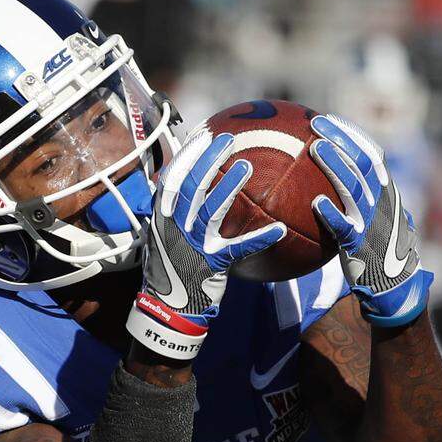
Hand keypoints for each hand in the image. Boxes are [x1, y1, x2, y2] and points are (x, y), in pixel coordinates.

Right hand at [126, 129, 285, 359]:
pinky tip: (279, 229)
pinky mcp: (211, 264)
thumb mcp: (164, 236)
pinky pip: (239, 249)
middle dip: (209, 159)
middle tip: (229, 140)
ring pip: (211, 211)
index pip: (173, 177)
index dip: (189, 154)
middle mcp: (174, 226)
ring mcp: (192, 245)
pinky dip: (260, 239)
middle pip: (192, 185)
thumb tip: (193, 184)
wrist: (166, 308)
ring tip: (247, 166)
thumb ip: (176, 212)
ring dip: (228, 186)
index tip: (205, 133)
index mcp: (163, 216)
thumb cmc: (170, 268)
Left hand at [308, 114, 432, 326]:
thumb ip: (362, 204)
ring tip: (315, 149)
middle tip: (315, 124)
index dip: (352, 135)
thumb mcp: (378, 223)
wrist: (396, 289)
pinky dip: (332, 214)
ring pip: (353, 187)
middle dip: (340, 139)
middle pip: (362, 163)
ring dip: (335, 166)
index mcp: (387, 194)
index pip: (372, 155)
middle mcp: (383, 203)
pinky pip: (345, 227)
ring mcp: (373, 223)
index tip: (330, 119)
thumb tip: (329, 187)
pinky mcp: (362, 246)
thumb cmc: (381, 255)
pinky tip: (316, 203)